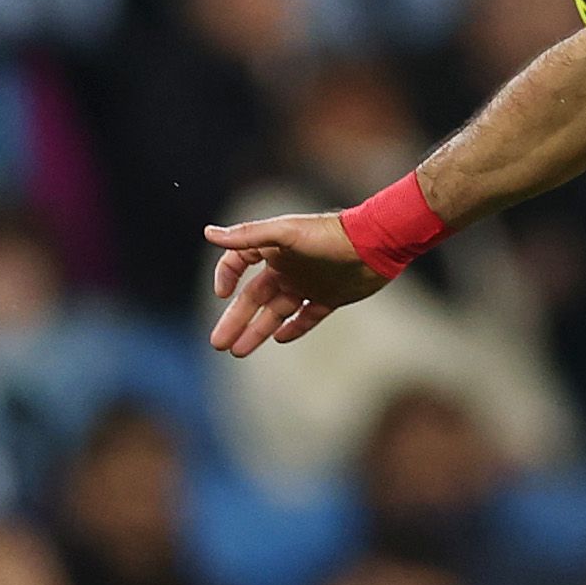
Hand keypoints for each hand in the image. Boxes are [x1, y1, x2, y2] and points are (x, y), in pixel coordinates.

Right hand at [204, 212, 392, 355]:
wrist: (376, 244)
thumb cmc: (329, 235)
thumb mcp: (285, 232)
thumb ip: (248, 236)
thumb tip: (208, 233)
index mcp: (273, 250)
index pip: (237, 263)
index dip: (225, 277)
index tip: (221, 295)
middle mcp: (287, 267)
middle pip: (253, 298)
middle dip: (234, 321)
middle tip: (218, 343)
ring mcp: (308, 284)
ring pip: (275, 312)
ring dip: (257, 331)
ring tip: (238, 352)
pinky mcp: (329, 297)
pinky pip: (306, 316)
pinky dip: (294, 328)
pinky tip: (280, 339)